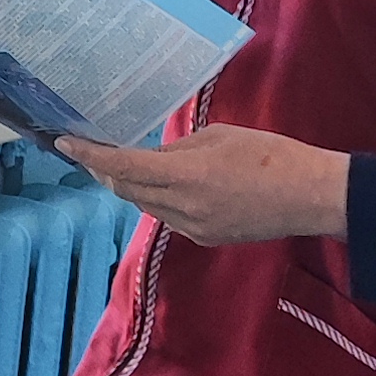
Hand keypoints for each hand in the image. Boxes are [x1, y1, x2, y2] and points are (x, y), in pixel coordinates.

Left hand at [56, 124, 349, 245]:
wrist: (311, 196)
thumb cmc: (271, 154)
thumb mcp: (219, 137)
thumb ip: (180, 149)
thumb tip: (155, 158)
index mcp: (187, 175)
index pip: (124, 166)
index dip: (90, 155)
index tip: (64, 142)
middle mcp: (183, 207)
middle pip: (127, 189)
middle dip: (105, 170)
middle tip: (90, 150)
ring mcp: (193, 227)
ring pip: (145, 205)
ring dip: (130, 186)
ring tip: (122, 164)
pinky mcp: (204, 238)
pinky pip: (168, 217)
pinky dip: (157, 199)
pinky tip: (163, 185)